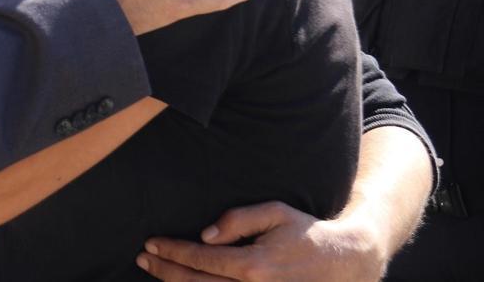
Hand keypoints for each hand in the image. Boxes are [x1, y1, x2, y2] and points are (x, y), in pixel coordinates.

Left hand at [138, 201, 387, 281]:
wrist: (343, 264)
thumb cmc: (305, 233)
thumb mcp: (275, 213)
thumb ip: (238, 220)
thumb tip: (205, 234)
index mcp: (253, 266)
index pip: (200, 259)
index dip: (172, 251)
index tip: (150, 243)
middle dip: (164, 270)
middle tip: (142, 257)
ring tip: (154, 271)